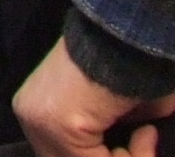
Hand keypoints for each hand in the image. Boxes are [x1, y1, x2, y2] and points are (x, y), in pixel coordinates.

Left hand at [13, 39, 174, 156]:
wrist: (139, 30)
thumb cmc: (136, 65)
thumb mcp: (112, 115)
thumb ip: (104, 142)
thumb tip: (117, 152)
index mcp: (36, 106)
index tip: (142, 139)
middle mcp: (29, 113)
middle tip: (144, 141)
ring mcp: (39, 120)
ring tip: (146, 134)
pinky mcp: (59, 124)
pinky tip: (145, 131)